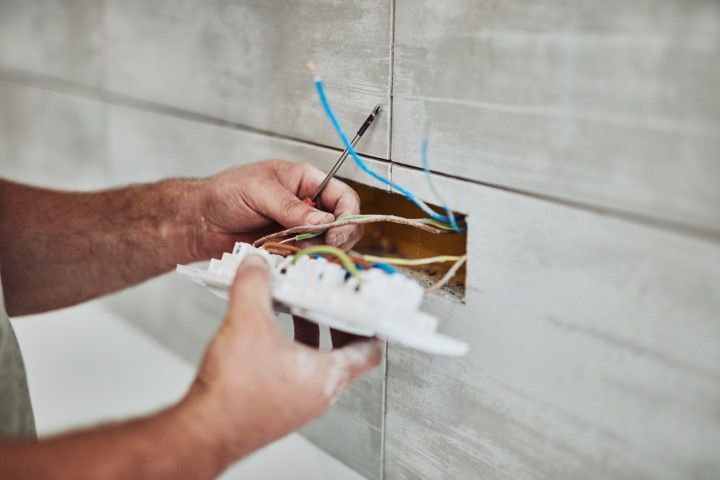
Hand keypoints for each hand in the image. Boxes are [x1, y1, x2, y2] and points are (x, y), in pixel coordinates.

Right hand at [180, 255, 381, 462]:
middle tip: (330, 300)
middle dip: (336, 323)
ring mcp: (297, 404)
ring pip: (316, 364)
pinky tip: (267, 336)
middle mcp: (317, 395)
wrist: (203, 431)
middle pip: (344, 355)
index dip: (373, 325)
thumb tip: (257, 265)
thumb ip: (255, 286)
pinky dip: (290, 351)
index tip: (369, 307)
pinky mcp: (276, 408)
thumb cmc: (233, 394)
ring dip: (310, 335)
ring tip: (296, 310)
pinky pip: (294, 374)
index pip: (369, 352)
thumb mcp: (247, 322)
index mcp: (326, 377)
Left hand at [195, 160, 362, 256]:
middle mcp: (309, 206)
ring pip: (327, 246)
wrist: (200, 221)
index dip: (347, 216)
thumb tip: (322, 220)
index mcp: (306, 181)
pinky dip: (302, 262)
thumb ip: (291, 207)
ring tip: (297, 251)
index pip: (343, 197)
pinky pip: (306, 259)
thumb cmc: (224, 193)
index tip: (336, 233)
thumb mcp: (259, 191)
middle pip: (343, 225)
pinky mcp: (289, 250)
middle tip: (323, 248)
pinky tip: (287, 258)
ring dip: (317, 252)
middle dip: (337, 238)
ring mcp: (300, 230)